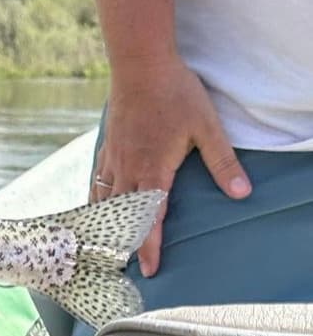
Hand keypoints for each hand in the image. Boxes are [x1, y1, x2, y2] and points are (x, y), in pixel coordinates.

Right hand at [93, 58, 250, 275]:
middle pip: (121, 217)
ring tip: (104, 247)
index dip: (149, 246)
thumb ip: (222, 162)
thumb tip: (241, 193)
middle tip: (121, 269)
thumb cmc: (175, 94)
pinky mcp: (107, 146)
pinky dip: (95, 200)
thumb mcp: (207, 127)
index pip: (149, 218)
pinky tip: (95, 208)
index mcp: (153, 170)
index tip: (148, 270)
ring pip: (104, 201)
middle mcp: (127, 170)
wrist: (140, 65)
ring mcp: (113, 158)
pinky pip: (97, 181)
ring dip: (105, 226)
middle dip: (122, 244)